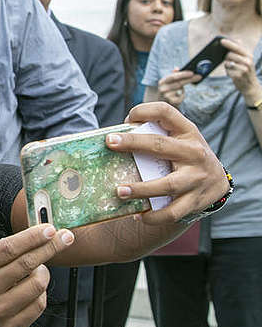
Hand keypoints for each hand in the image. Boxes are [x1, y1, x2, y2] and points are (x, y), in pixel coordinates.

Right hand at [0, 225, 74, 326]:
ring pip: (37, 284)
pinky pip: (39, 304)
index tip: (50, 228)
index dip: (32, 237)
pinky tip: (31, 286)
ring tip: (36, 269)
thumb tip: (44, 236)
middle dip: (50, 247)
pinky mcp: (10, 326)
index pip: (8, 249)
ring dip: (43, 271)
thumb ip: (7, 247)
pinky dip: (41, 291)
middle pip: (26, 265)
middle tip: (65, 237)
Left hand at [109, 102, 227, 224]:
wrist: (216, 181)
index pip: (166, 112)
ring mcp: (196, 178)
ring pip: (167, 185)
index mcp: (187, 132)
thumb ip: (155, 135)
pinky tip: (139, 215)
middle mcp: (194, 153)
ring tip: (120, 192)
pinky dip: (154, 216)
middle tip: (110, 143)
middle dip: (133, 143)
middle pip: (160, 146)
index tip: (127, 118)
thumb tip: (116, 137)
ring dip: (141, 189)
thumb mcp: (178, 139)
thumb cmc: (185, 156)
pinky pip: (173, 212)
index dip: (145, 111)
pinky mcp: (195, 201)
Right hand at [157, 67, 198, 106]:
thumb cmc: (168, 91)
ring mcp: (166, 96)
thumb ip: (173, 75)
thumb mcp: (169, 83)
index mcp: (162, 82)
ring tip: (183, 87)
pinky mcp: (170, 102)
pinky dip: (182, 95)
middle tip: (199, 76)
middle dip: (190, 79)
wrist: (162, 105)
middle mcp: (162, 88)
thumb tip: (176, 68)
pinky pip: (181, 97)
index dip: (183, 74)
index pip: (173, 76)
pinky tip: (179, 95)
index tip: (192, 73)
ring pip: (180, 89)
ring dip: (184, 87)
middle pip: (179, 82)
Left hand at [220, 37, 261, 97]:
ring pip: (227, 63)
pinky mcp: (238, 76)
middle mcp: (247, 62)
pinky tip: (233, 74)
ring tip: (234, 69)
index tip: (221, 40)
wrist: (250, 86)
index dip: (229, 43)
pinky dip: (228, 72)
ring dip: (227, 65)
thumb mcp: (247, 60)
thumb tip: (237, 39)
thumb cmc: (246, 71)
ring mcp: (243, 69)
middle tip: (229, 60)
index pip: (237, 47)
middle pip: (229, 55)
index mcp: (249, 56)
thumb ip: (241, 51)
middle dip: (226, 57)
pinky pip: (227, 71)